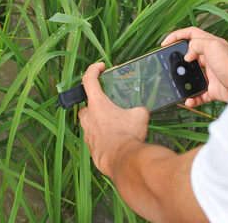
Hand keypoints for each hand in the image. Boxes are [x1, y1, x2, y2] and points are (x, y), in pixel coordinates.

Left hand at [78, 63, 149, 177]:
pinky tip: (116, 140)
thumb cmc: (128, 135)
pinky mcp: (91, 147)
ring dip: (100, 121)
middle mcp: (88, 117)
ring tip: (115, 125)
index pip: (88, 79)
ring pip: (89, 122)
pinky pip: (95, 138)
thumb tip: (140, 111)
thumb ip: (138, 109)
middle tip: (109, 105)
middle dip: (96, 103)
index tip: (100, 67)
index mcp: (97, 104)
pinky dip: (103, 136)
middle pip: (86, 104)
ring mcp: (87, 133)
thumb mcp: (140, 115)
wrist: (122, 160)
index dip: (93, 69)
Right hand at [162, 26, 227, 106]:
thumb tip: (186, 56)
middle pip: (188, 57)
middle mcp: (209, 59)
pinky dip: (192, 99)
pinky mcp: (212, 89)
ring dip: (182, 83)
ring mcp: (210, 75)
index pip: (190, 34)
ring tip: (175, 85)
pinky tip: (188, 100)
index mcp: (209, 45)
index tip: (164, 44)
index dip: (176, 36)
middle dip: (176, 62)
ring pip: (191, 78)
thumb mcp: (212, 46)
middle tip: (167, 67)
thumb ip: (196, 45)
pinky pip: (198, 94)